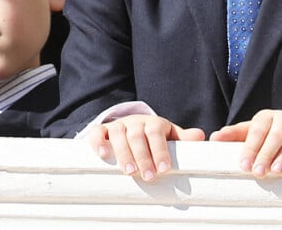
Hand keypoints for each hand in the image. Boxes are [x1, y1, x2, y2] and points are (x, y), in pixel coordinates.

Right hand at [89, 114, 204, 181]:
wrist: (134, 125)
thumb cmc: (156, 137)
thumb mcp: (171, 136)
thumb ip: (184, 139)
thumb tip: (200, 135)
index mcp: (154, 124)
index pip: (156, 133)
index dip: (159, 150)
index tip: (163, 169)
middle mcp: (135, 122)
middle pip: (137, 135)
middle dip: (142, 156)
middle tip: (147, 176)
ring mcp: (119, 125)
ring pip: (118, 133)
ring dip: (123, 152)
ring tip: (128, 171)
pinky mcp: (104, 130)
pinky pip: (98, 132)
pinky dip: (99, 142)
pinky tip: (104, 155)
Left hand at [210, 110, 281, 176]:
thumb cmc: (267, 131)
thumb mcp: (251, 129)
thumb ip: (234, 134)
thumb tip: (214, 138)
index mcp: (264, 118)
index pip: (254, 132)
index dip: (249, 149)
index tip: (242, 165)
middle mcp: (280, 120)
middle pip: (271, 137)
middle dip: (263, 155)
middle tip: (255, 172)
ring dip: (280, 158)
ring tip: (272, 171)